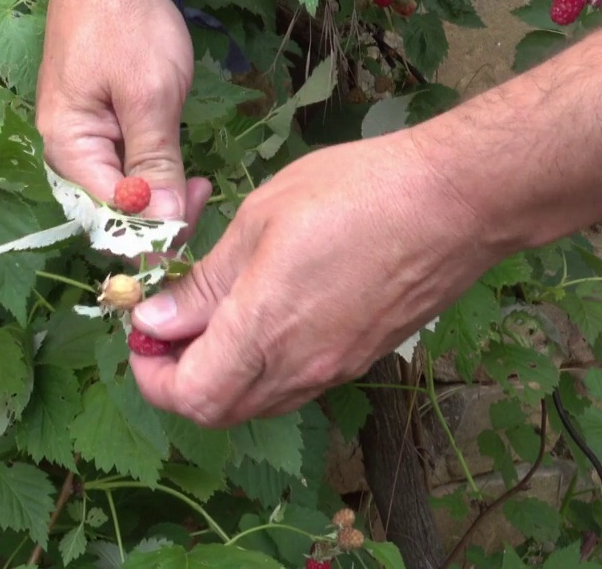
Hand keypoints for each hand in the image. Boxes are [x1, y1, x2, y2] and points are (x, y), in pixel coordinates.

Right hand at [35, 0, 210, 225]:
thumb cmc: (126, 25)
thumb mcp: (149, 97)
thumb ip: (156, 163)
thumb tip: (165, 225)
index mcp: (66, 148)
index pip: (107, 216)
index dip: (151, 228)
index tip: (198, 210)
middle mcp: (66, 150)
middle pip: (110, 208)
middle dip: (159, 213)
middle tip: (206, 192)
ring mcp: (82, 136)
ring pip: (122, 189)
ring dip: (162, 194)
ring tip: (202, 183)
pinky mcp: (100, 122)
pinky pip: (125, 164)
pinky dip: (155, 171)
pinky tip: (184, 167)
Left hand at [126, 131, 505, 427]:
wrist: (457, 202)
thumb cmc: (354, 192)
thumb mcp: (259, 221)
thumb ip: (204, 282)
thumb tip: (155, 319)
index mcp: (264, 331)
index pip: (188, 396)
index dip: (151, 373)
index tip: (144, 329)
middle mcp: (300, 367)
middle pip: (216, 409)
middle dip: (177, 375)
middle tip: (167, 321)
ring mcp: (333, 369)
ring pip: (254, 400)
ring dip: (216, 371)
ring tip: (207, 310)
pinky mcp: (357, 358)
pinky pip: (290, 383)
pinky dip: (257, 363)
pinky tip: (256, 309)